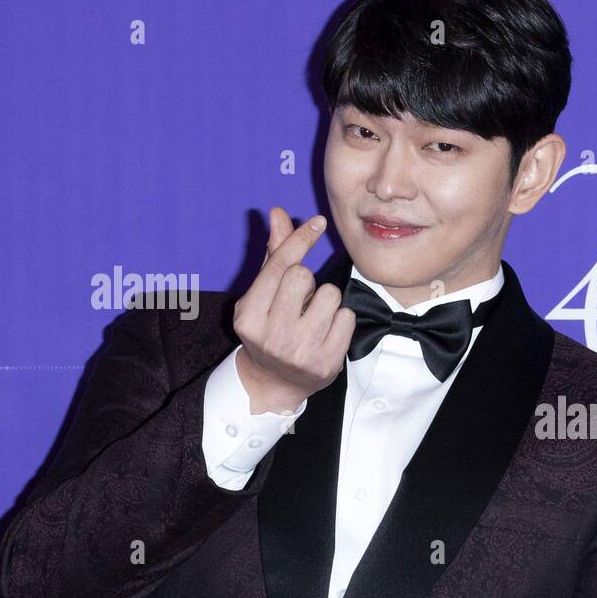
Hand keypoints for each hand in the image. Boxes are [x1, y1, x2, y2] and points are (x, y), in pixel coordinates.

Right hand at [232, 206, 356, 413]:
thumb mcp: (261, 295)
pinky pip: (347, 317)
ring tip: (313, 318)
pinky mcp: (327, 362)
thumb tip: (279, 214)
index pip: (279, 266)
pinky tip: (326, 333)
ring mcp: (300, 351)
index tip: (318, 222)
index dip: (300, 239)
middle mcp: (272, 334)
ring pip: (330, 294)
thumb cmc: (268, 330)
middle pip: (303, 276)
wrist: (275, 383)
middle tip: (299, 301)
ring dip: (326, 301)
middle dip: (306, 281)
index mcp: (249, 316)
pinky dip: (340, 320)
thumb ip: (273, 254)